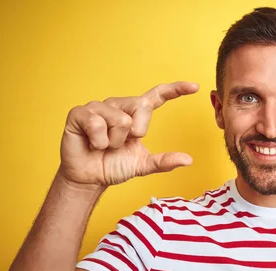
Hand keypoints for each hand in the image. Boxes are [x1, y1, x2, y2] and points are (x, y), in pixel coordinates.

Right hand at [59, 81, 198, 187]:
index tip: (195, 86)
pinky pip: (97, 123)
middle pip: (141, 107)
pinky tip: (91, 143)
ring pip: (120, 119)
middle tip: (119, 145)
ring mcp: (98, 107)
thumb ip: (164, 161)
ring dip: (114, 141)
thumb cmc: (113, 166)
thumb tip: (188, 160)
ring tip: (103, 145)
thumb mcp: (143, 165)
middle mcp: (119, 106)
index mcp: (135, 114)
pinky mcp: (80, 113)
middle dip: (135, 133)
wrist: (89, 178)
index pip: (157, 96)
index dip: (175, 89)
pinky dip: (98, 140)